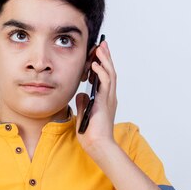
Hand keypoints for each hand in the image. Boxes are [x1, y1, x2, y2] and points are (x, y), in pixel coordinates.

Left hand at [75, 39, 117, 155]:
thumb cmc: (91, 135)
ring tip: (100, 48)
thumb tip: (80, 94)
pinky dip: (101, 72)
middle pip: (109, 72)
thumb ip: (83, 103)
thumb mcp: (84, 115)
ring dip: (105, 60)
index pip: (105, 77)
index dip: (102, 64)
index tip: (97, 53)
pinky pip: (106, 83)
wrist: (97, 145)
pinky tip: (96, 64)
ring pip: (110, 74)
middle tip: (102, 44)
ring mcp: (109, 99)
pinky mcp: (106, 102)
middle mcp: (109, 97)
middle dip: (105, 57)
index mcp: (105, 100)